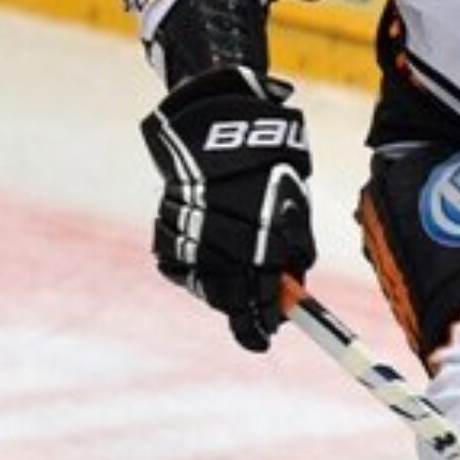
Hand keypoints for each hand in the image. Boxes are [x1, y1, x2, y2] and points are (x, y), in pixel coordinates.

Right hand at [139, 66, 315, 351]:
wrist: (221, 122)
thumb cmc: (269, 164)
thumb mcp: (294, 202)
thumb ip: (294, 245)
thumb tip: (292, 285)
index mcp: (260, 229)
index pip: (261, 289)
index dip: (263, 318)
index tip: (265, 338)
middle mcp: (220, 232)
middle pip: (227, 291)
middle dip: (243, 308)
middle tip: (257, 323)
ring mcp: (186, 227)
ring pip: (201, 279)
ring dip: (219, 289)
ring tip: (235, 293)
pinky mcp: (164, 221)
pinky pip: (174, 261)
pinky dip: (191, 269)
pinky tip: (206, 268)